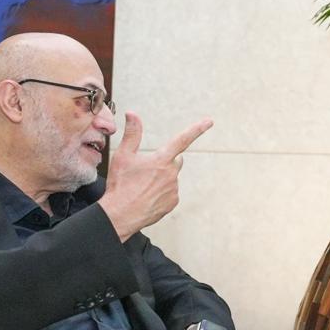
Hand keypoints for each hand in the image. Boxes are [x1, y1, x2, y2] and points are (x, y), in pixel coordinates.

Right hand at [99, 112, 212, 240]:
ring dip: (161, 178)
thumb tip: (132, 114)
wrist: (120, 215)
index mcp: (161, 160)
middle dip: (166, 161)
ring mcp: (174, 189)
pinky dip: (161, 192)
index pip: (182, 140)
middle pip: (175, 160)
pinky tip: (147, 196)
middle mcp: (171, 174)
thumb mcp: (122, 156)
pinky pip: (171, 192)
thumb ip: (132, 134)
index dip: (197, 129)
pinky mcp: (173, 202)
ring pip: (171, 177)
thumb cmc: (120, 185)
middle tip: (147, 169)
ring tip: (142, 186)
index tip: (209, 121)